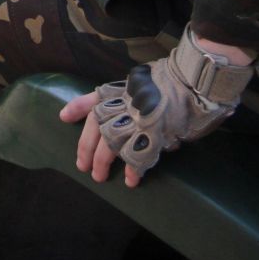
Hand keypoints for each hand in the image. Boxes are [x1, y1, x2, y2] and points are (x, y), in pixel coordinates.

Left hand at [60, 28, 254, 185]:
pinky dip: (132, 169)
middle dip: (86, 149)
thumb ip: (131, 96)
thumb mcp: (145, 82)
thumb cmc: (174, 81)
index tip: (63, 117)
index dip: (77, 108)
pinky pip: (137, 155)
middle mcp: (123, 104)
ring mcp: (136, 119)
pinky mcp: (153, 133)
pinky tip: (131, 180)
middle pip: (95, 129)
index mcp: (121, 90)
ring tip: (100, 177)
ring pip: (110, 145)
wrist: (194, 79)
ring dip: (103, 163)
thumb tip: (122, 112)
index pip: (94, 99)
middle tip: (82, 166)